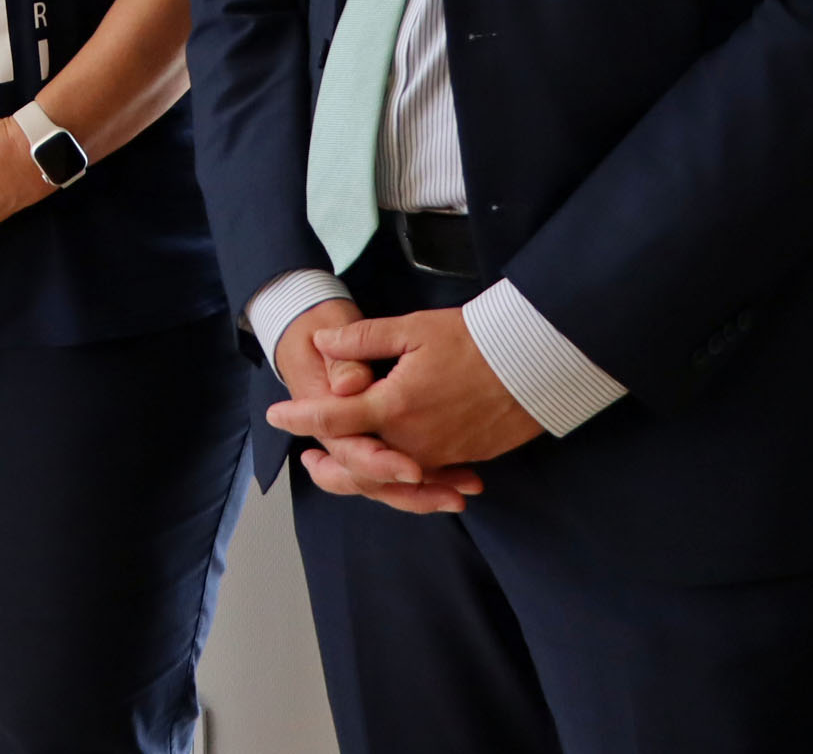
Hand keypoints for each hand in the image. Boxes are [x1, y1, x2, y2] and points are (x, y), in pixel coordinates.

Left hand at [270, 299, 484, 514]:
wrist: (537, 363)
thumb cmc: (475, 340)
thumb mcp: (412, 330)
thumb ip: (363, 340)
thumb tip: (322, 343)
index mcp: (393, 407)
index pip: (333, 419)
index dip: (298, 418)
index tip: (275, 416)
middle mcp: (413, 441)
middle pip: (358, 465)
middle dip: (329, 467)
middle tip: (307, 461)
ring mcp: (440, 454)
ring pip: (391, 478)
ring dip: (363, 477)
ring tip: (343, 471)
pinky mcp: (464, 458)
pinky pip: (424, 478)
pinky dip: (403, 481)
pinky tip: (395, 472)